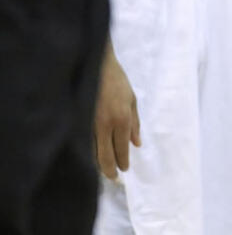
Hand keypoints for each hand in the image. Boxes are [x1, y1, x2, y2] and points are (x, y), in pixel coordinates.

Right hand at [94, 45, 140, 179]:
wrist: (96, 67)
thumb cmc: (118, 81)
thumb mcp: (133, 100)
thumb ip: (135, 123)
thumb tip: (137, 143)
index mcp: (122, 119)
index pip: (122, 148)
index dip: (123, 162)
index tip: (124, 171)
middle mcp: (105, 125)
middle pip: (106, 156)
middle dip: (110, 170)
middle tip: (113, 179)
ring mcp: (89, 124)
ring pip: (92, 152)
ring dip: (97, 165)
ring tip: (102, 172)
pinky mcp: (78, 122)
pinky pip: (83, 143)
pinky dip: (87, 153)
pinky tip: (89, 158)